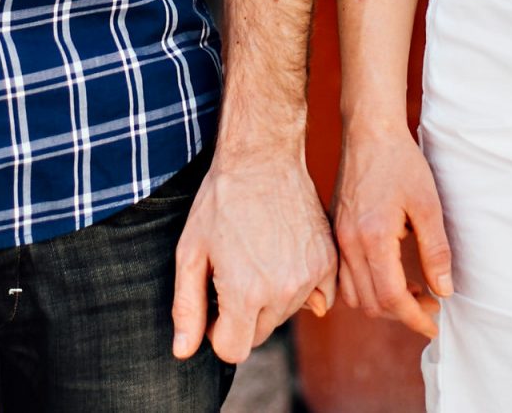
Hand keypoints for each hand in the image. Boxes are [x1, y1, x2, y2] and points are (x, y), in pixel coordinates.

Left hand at [171, 146, 338, 366]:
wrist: (262, 158)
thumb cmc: (220, 202)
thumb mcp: (190, 252)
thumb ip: (187, 307)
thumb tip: (183, 352)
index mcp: (246, 294)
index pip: (233, 350)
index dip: (217, 331)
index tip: (215, 301)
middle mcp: (282, 292)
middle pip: (259, 334)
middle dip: (242, 314)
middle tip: (233, 271)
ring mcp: (310, 277)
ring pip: (285, 315)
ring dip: (270, 299)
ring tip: (258, 256)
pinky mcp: (328, 262)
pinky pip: (317, 299)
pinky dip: (302, 289)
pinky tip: (284, 258)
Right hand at [332, 123, 453, 338]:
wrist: (369, 132)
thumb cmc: (400, 162)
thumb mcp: (427, 204)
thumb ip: (435, 250)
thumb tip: (443, 290)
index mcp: (372, 237)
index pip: (390, 297)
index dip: (414, 317)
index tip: (434, 322)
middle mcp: (348, 243)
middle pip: (370, 303)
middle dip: (402, 313)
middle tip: (431, 303)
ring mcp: (338, 238)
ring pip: (354, 295)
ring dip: (383, 302)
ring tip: (413, 291)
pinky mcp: (335, 233)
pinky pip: (344, 277)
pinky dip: (366, 288)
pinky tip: (390, 275)